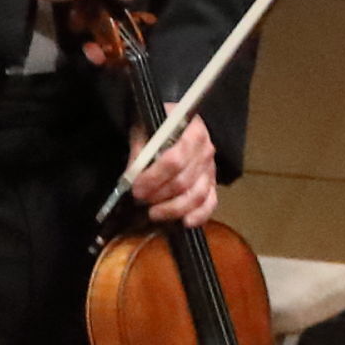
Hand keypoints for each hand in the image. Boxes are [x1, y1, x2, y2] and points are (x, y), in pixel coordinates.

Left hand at [133, 108, 223, 227]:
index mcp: (192, 132)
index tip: (136, 188)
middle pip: (184, 181)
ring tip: (154, 213)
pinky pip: (210, 202)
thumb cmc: (156, 127)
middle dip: (159, 195)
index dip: (154, 178)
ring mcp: (210, 168)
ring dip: (173, 209)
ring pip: (197, 195)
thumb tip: (133, 176)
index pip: (174, 160)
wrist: (173, 122)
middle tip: (140, 200)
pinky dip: (199, 215)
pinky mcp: (211, 182)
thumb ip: (139, 152)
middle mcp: (205, 151)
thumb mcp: (143, 131)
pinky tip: (185, 222)